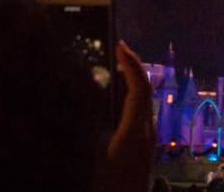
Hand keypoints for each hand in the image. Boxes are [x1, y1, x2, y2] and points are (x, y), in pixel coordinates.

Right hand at [101, 40, 154, 190]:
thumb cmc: (109, 187)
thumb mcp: (92, 158)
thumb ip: (88, 129)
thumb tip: (76, 105)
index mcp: (135, 131)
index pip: (139, 88)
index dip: (131, 64)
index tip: (119, 45)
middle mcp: (146, 133)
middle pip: (142, 92)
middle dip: (129, 69)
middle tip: (113, 51)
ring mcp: (147, 141)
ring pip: (141, 104)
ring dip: (128, 84)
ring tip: (109, 70)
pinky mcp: (143, 150)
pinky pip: (138, 116)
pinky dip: (127, 100)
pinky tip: (111, 102)